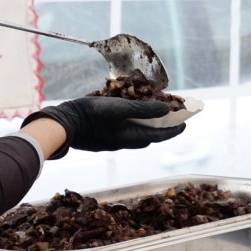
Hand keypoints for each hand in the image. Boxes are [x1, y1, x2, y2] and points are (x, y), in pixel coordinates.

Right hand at [28, 95, 188, 158]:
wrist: (64, 125)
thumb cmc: (93, 115)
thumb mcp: (120, 108)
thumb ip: (143, 109)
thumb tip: (166, 109)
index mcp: (131, 137)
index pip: (160, 135)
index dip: (174, 129)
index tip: (186, 123)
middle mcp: (124, 142)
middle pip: (150, 135)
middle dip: (163, 127)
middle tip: (172, 117)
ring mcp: (113, 142)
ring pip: (137, 134)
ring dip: (147, 125)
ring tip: (154, 115)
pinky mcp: (103, 138)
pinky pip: (125, 131)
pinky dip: (133, 123)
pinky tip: (130, 116)